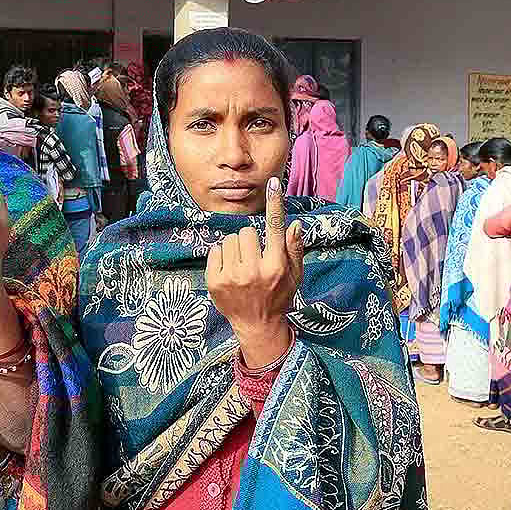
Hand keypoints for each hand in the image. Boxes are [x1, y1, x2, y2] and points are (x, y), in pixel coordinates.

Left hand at [206, 176, 302, 367]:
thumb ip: (294, 249)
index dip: (275, 204)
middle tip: (254, 258)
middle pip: (246, 232)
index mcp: (275, 267)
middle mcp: (254, 271)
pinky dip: (221, 257)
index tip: (273, 183)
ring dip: (235, 249)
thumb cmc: (278, 297)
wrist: (257, 326)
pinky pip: (215, 251)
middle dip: (250, 241)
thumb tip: (295, 224)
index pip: (275, 228)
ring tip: (241, 266)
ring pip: (230, 240)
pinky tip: (229, 272)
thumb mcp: (295, 276)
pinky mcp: (215, 281)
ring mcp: (232, 277)